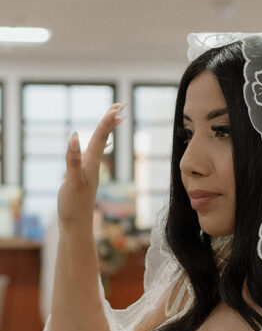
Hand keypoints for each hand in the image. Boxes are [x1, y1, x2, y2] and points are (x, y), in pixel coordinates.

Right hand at [57, 104, 123, 229]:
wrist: (76, 225)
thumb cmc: (73, 205)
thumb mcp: (72, 181)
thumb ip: (73, 160)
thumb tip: (74, 137)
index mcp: (90, 163)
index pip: (100, 137)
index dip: (107, 121)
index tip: (118, 106)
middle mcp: (93, 164)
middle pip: (103, 137)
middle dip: (111, 121)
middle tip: (120, 104)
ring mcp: (90, 170)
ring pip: (100, 144)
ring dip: (107, 130)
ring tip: (115, 118)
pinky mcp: (85, 176)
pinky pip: (94, 154)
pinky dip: (99, 145)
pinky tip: (103, 144)